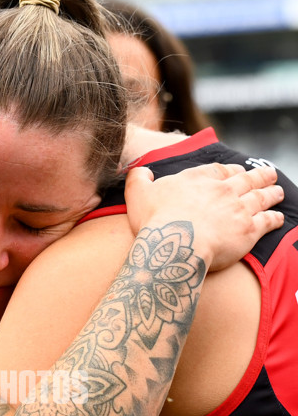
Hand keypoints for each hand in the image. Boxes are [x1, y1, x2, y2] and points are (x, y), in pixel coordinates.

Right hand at [125, 163, 283, 270]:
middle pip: (246, 179)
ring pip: (261, 197)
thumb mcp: (137, 194)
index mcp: (199, 178)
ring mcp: (238, 209)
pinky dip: (274, 218)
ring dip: (271, 193)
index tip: (237, 171)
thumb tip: (141, 171)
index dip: (230, 170)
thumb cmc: (155, 221)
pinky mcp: (248, 230)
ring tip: (278, 191)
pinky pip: (267, 221)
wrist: (174, 245)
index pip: (219, 170)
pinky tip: (279, 218)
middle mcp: (223, 190)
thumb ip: (139, 178)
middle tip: (269, 174)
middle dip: (259, 176)